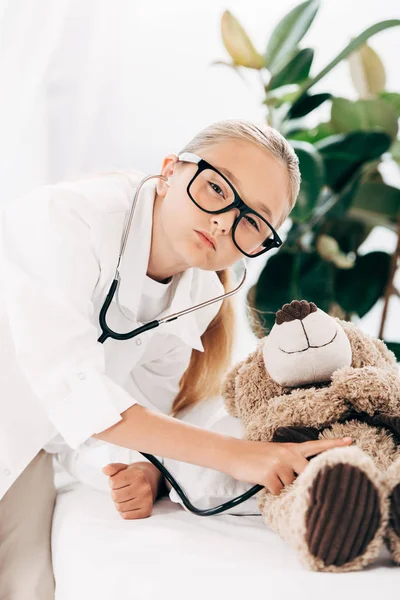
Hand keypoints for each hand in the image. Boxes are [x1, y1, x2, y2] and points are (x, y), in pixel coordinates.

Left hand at [102, 462, 162, 518]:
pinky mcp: (146, 511)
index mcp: (138, 474)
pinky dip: (124, 511)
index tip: (119, 481)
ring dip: (119, 502)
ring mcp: (146, 500)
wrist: (150, 481)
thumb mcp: (123, 468)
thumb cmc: (133, 476)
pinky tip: (130, 503)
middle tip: (122, 490)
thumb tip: (105, 470)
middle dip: (115, 493)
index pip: (113, 482)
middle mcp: (144, 487)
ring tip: (126, 496)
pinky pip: (125, 515)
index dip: (112, 482)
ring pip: (120, 507)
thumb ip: (113, 468)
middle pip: (115, 496)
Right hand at [227, 436, 352, 495]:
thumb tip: (304, 480)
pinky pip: (278, 492)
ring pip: (291, 486)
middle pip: (308, 473)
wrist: (233, 453)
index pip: (316, 446)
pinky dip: (272, 493)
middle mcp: (288, 454)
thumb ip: (291, 462)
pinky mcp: (269, 474)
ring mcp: (279, 463)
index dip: (334, 444)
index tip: (351, 442)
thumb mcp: (275, 453)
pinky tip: (264, 485)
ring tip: (270, 479)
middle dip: (302, 482)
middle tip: (290, 482)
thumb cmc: (254, 456)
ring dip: (282, 488)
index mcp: (291, 448)